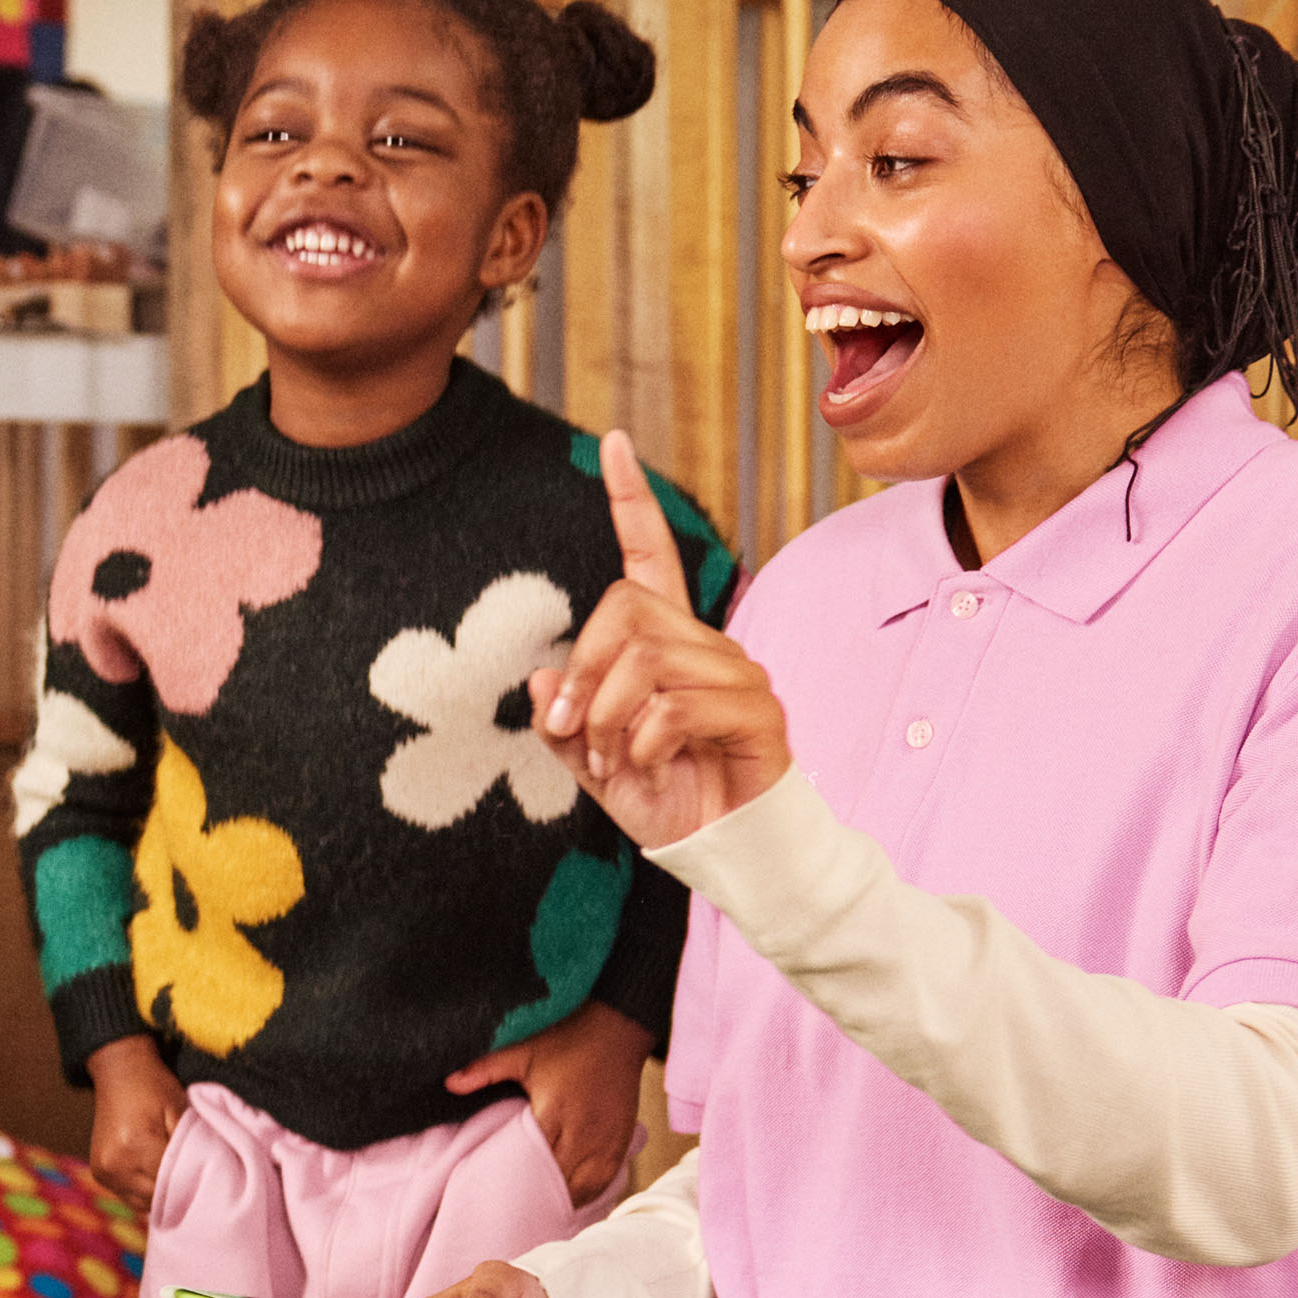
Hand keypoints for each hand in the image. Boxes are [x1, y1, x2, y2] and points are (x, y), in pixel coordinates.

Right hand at [86, 1037, 187, 1209]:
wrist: (119, 1070)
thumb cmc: (155, 1087)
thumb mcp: (180, 1110)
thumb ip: (190, 1147)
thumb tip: (204, 1179)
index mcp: (137, 1144)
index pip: (172, 1183)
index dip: (193, 1184)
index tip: (209, 1181)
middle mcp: (115, 1163)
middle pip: (156, 1198)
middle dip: (177, 1193)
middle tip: (196, 1181)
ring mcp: (104, 1171)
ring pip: (142, 1203)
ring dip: (160, 1195)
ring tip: (175, 1178)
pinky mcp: (99, 1173)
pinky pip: (128, 1196)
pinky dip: (145, 1192)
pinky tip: (157, 1177)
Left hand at [447, 1000, 650, 1203]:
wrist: (617, 1029)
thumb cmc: (568, 1041)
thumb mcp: (524, 1052)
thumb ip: (485, 1069)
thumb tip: (448, 1082)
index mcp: (555, 1112)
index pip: (534, 1162)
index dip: (517, 1181)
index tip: (499, 1195)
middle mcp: (584, 1132)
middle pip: (560, 1182)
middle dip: (539, 1196)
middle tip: (516, 1209)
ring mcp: (606, 1140)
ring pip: (586, 1188)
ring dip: (565, 1198)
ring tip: (543, 1207)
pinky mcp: (622, 1141)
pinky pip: (606, 1180)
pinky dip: (589, 1192)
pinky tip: (572, 1196)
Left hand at [530, 431, 789, 852]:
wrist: (726, 853)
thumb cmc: (664, 800)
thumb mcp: (590, 763)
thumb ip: (561, 721)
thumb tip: (541, 674)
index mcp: (667, 643)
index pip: (651, 555)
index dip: (632, 501)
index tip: (615, 443)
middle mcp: (707, 644)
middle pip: (627, 609)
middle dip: (585, 673)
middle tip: (572, 731)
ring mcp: (737, 674)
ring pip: (647, 662)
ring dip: (607, 720)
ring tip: (612, 761)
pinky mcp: (756, 712)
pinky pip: (675, 707)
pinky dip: (642, 744)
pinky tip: (651, 767)